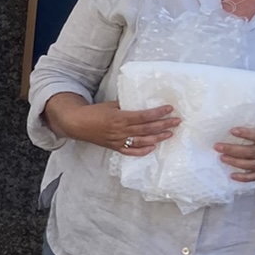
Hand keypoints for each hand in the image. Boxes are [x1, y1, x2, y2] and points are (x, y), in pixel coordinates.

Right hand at [50, 95, 177, 156]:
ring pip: (142, 140)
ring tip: (169, 134)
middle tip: (177, 121)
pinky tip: (152, 147)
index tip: (170, 109)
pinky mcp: (115, 147)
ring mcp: (118, 140)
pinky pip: (131, 151)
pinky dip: (142, 150)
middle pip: (147, 129)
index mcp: (120, 117)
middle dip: (163, 125)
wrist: (77, 124)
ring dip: (158, 138)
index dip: (158, 113)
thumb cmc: (94, 112)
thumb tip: (141, 103)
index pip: (144, 116)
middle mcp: (121, 130)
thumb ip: (126, 105)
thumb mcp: (111, 105)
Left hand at [215, 126, 254, 182]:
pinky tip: (232, 176)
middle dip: (233, 149)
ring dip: (235, 162)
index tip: (232, 130)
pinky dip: (244, 178)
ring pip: (251, 165)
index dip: (246, 133)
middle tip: (218, 146)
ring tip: (222, 158)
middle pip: (251, 152)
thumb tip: (236, 129)